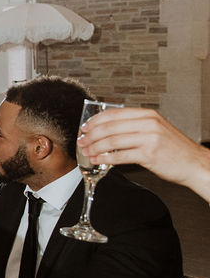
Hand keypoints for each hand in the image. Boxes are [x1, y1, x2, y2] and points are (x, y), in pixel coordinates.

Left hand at [78, 107, 209, 200]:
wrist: (194, 163)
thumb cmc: (174, 148)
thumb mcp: (156, 128)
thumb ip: (134, 125)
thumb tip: (107, 129)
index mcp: (147, 114)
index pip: (113, 114)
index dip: (95, 121)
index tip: (85, 128)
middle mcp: (148, 124)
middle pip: (109, 127)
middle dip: (91, 136)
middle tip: (82, 141)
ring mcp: (149, 139)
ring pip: (112, 141)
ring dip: (95, 148)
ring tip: (87, 152)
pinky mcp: (149, 154)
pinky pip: (120, 156)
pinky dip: (105, 158)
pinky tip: (98, 160)